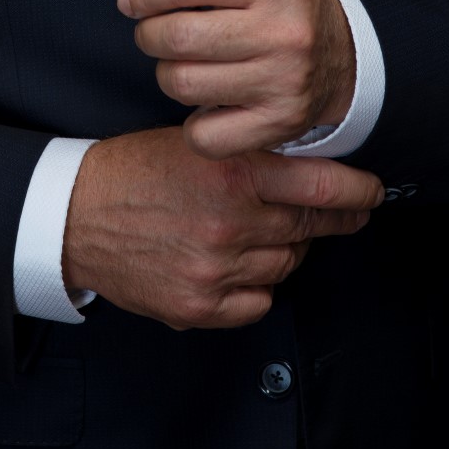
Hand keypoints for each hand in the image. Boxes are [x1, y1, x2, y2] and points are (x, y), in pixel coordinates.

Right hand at [62, 127, 383, 329]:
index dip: (358, 191)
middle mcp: (231, 222)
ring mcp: (217, 269)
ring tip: (256, 231)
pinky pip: (258, 302)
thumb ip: (252, 156)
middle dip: (333, 219)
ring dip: (284, 248)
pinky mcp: (200, 305)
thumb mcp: (195, 142)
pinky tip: (236, 265)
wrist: (76, 215)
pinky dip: (257, 286)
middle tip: (345, 213)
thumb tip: (311, 166)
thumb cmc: (133, 172)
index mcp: (233, 173)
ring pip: (286, 264)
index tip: (372, 193)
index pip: (322, 185)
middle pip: (309, 226)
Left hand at [101, 0, 356, 158]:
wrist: (342, 50)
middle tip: (157, 31)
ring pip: (183, 85)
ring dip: (168, 73)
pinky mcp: (279, 124)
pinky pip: (205, 136)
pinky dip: (194, 123)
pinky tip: (209, 100)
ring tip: (186, 61)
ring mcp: (285, 81)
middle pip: (177, 36)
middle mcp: (286, 30)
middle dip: (149, 33)